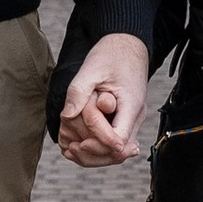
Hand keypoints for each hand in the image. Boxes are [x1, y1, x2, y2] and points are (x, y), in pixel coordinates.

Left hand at [59, 32, 149, 166]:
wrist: (127, 45)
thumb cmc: (111, 55)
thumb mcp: (91, 68)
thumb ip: (79, 92)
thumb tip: (67, 115)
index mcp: (131, 105)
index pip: (119, 140)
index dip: (99, 146)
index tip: (79, 144)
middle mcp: (135, 117)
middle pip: (119, 153)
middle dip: (94, 156)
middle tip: (70, 150)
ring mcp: (130, 119)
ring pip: (116, 152)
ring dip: (94, 154)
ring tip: (70, 150)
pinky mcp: (124, 119)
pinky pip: (113, 141)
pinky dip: (96, 146)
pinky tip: (76, 144)